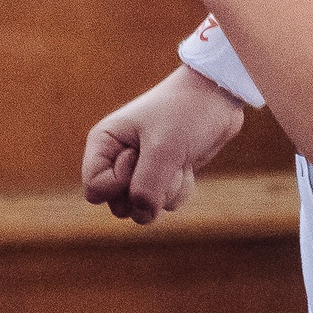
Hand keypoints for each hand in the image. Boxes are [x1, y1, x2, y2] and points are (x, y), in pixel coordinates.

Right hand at [81, 65, 247, 224]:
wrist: (218, 96)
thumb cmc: (185, 113)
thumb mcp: (164, 149)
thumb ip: (146, 187)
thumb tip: (142, 216)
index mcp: (103, 142)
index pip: (95, 190)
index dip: (118, 184)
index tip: (137, 157)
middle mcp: (117, 158)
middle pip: (118, 205)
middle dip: (147, 191)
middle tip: (162, 159)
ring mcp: (140, 169)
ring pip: (145, 207)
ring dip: (168, 189)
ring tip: (177, 158)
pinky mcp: (163, 176)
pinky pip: (166, 202)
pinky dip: (180, 187)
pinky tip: (186, 164)